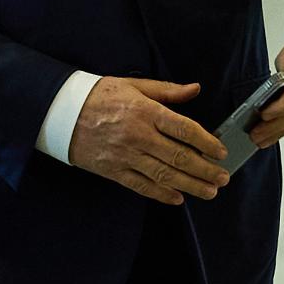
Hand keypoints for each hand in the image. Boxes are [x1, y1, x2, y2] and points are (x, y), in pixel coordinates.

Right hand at [68, 77, 230, 204]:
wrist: (61, 112)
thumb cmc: (98, 95)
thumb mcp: (132, 85)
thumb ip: (166, 90)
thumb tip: (195, 88)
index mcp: (144, 111)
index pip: (184, 129)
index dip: (207, 142)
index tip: (221, 151)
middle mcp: (137, 135)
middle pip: (179, 157)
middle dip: (205, 170)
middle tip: (223, 177)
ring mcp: (125, 155)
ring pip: (165, 175)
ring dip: (191, 185)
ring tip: (209, 191)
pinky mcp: (113, 170)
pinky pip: (142, 186)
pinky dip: (161, 194)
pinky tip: (177, 198)